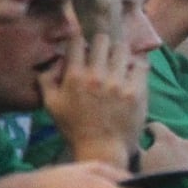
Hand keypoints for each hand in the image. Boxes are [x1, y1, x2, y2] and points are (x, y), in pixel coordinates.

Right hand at [41, 24, 147, 164]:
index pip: (76, 42)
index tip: (81, 40)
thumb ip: (46, 80)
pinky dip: (136, 65)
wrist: (101, 149)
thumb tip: (54, 60)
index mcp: (74, 77)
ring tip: (118, 61)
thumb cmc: (75, 128)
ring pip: (122, 49)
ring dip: (119, 52)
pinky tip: (131, 72)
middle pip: (102, 40)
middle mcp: (96, 76)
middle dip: (101, 43)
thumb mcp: (52, 105)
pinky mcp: (137, 91)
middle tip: (102, 51)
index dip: (78, 38)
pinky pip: (140, 65)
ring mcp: (118, 83)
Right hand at [138, 121, 187, 175]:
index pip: (156, 126)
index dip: (149, 130)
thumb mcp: (141, 164)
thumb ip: (139, 152)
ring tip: (171, 168)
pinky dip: (186, 166)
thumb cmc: (157, 179)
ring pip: (183, 151)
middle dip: (165, 145)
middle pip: (172, 139)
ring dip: (177, 156)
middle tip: (159, 156)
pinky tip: (181, 176)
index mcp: (167, 138)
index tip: (147, 135)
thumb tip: (138, 146)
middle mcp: (184, 142)